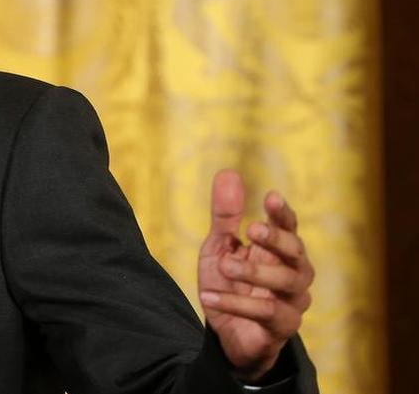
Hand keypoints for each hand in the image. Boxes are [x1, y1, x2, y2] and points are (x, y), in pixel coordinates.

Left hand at [197, 169, 313, 381]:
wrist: (226, 333)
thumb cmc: (230, 285)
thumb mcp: (220, 247)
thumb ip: (225, 215)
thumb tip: (229, 172)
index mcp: (279, 250)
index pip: (289, 227)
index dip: (283, 213)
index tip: (271, 197)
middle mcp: (293, 273)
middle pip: (297, 252)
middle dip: (277, 239)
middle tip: (252, 229)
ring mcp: (292, 301)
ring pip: (287, 282)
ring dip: (255, 272)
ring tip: (224, 265)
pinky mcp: (283, 326)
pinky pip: (267, 313)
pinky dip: (236, 303)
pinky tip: (208, 296)